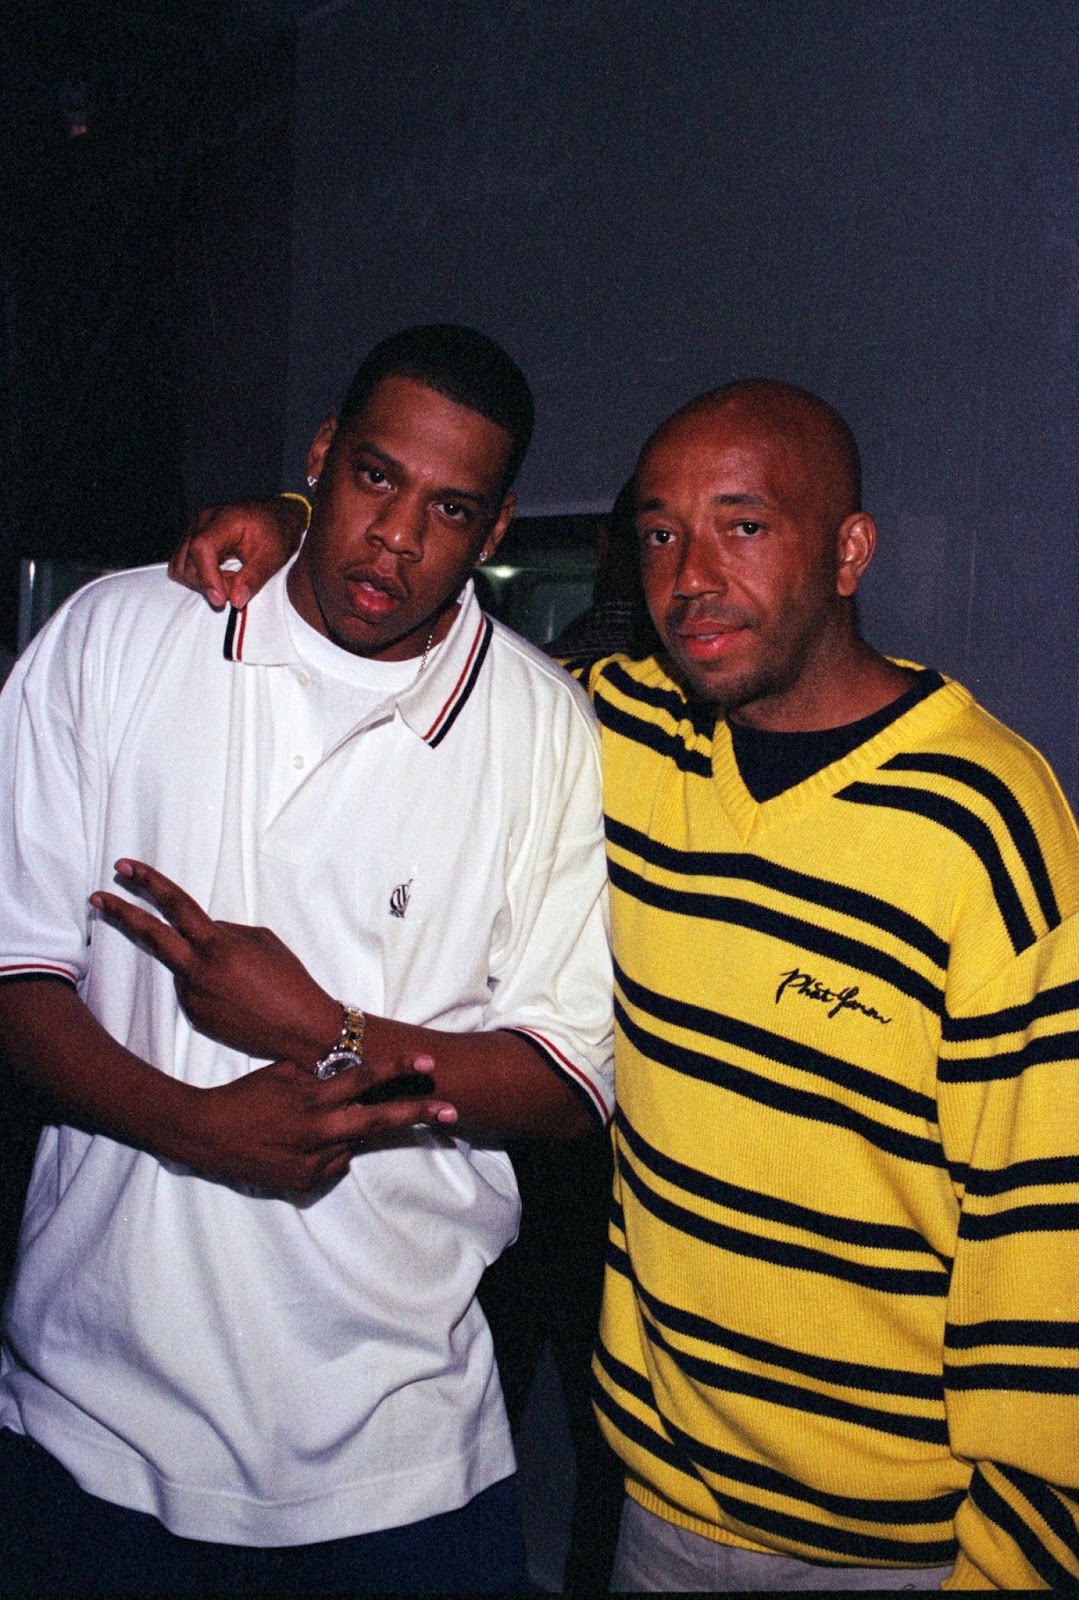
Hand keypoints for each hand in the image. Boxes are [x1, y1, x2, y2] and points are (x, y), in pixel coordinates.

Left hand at [91, 859, 342, 1065]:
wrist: (302, 1031)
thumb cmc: (291, 980)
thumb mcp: (262, 940)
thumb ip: (225, 930)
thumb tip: (203, 930)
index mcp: (217, 944)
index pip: (175, 904)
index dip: (149, 883)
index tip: (125, 867)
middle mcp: (198, 970)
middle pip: (149, 934)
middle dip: (120, 913)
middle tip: (96, 897)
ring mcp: (192, 997)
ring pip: (182, 966)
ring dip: (199, 963)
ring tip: (242, 978)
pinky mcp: (195, 1017)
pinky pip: (193, 991)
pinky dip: (209, 986)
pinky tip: (239, 997)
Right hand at [168, 496, 307, 608]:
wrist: (274, 517)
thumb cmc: (276, 533)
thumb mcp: (274, 556)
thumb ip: (255, 577)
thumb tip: (235, 600)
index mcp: (226, 519)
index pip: (201, 547)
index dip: (207, 577)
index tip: (220, 600)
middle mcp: (203, 521)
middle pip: (188, 561)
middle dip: (211, 584)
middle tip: (238, 586)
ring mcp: (193, 529)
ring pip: (180, 567)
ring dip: (203, 582)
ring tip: (231, 579)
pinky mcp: (189, 540)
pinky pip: (181, 566)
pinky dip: (198, 578)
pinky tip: (220, 576)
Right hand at [189, 1052, 454, 1197]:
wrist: (205, 1134)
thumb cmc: (244, 1096)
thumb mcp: (281, 1073)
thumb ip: (318, 1074)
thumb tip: (345, 1069)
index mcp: (312, 1098)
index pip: (363, 1079)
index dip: (398, 1070)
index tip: (428, 1064)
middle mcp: (317, 1131)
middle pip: (377, 1121)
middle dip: (417, 1114)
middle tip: (451, 1110)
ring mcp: (312, 1161)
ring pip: (352, 1145)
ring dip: (349, 1133)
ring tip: (310, 1125)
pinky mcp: (303, 1182)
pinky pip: (332, 1164)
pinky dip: (329, 1152)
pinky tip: (303, 1143)